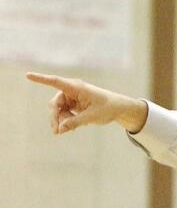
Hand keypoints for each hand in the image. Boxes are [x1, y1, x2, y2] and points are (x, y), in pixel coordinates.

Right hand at [25, 73, 147, 133]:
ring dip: (62, 121)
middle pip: (55, 103)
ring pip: (58, 110)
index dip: (41, 79)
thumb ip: (75, 122)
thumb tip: (60, 129)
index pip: (55, 82)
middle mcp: (71, 90)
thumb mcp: (92, 117)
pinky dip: (66, 121)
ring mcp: (71, 98)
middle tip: (57, 132)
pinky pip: (63, 114)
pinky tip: (72, 128)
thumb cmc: (108, 108)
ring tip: (69, 131)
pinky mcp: (73, 104)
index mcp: (76, 87)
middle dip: (55, 118)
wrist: (118, 108)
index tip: (28, 75)